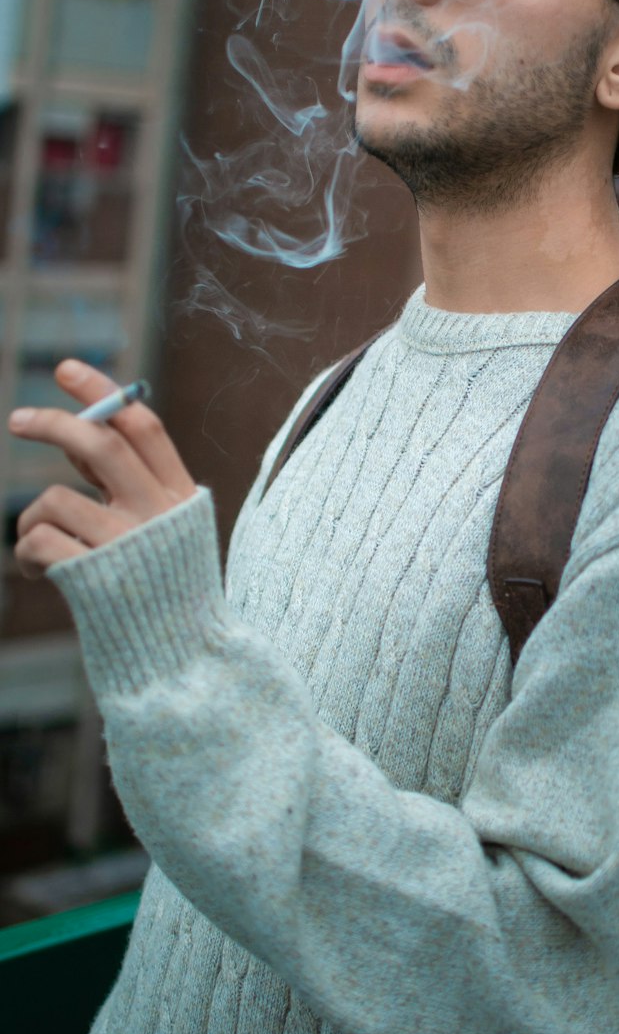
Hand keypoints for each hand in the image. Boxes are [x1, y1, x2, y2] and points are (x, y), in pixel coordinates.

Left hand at [9, 360, 196, 577]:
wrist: (183, 664)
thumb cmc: (166, 591)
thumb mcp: (165, 530)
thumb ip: (131, 482)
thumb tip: (84, 426)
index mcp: (180, 498)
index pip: (143, 426)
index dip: (102, 393)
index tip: (66, 369)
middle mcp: (157, 516)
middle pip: (101, 445)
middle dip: (55, 423)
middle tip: (18, 418)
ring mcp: (126, 547)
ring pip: (55, 498)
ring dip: (33, 516)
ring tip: (40, 542)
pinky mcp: (94, 579)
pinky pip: (40, 541)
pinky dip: (27, 552)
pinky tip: (38, 571)